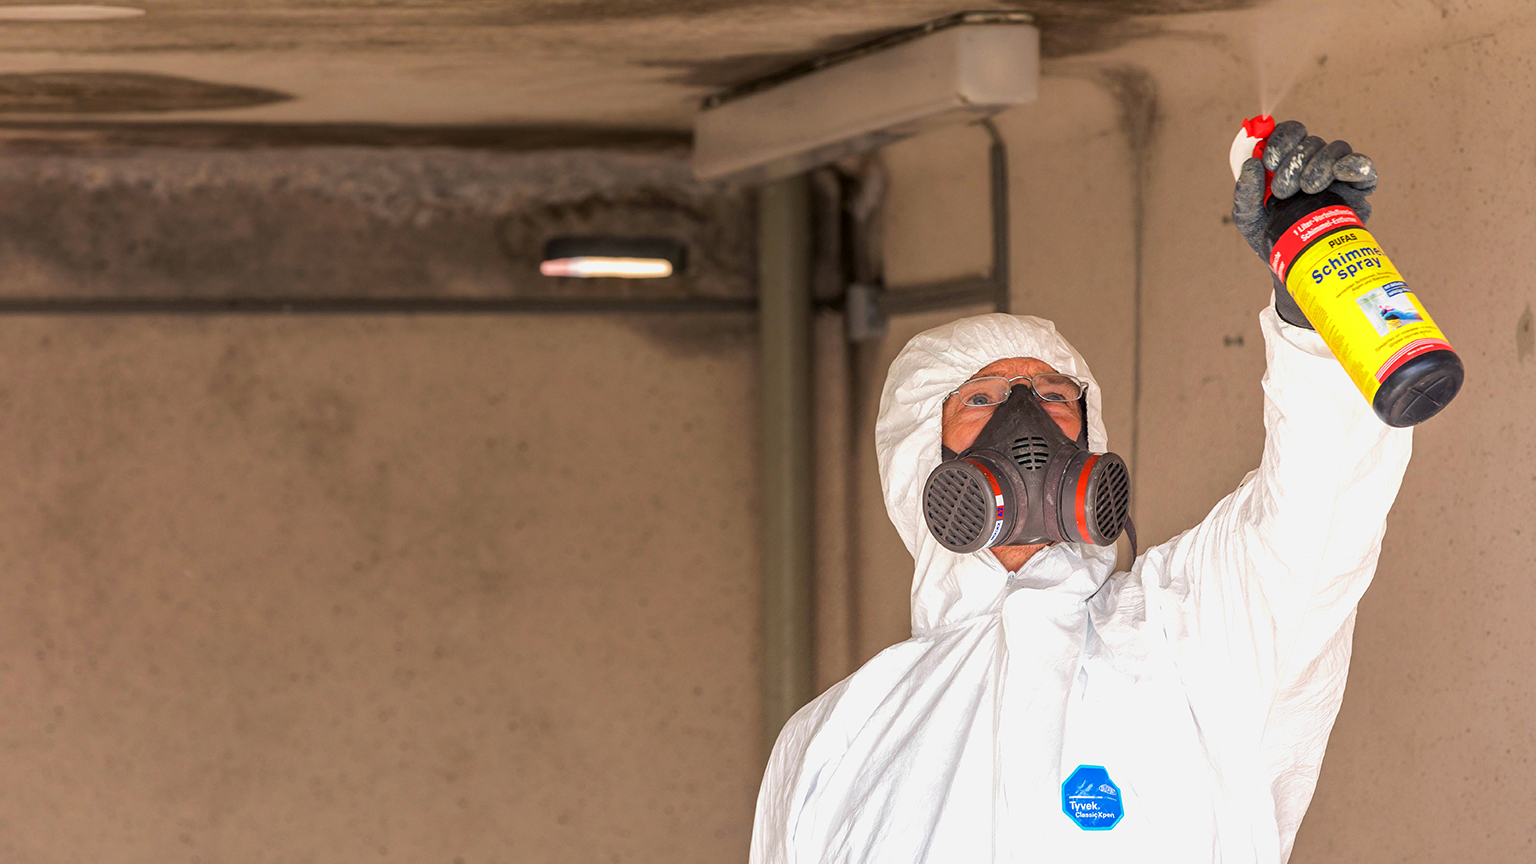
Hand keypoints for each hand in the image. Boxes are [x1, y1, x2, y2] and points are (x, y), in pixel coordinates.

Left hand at [1231, 120, 1378, 328]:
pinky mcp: (1357, 192)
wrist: (1296, 266)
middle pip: (1312, 142)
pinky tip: (1343, 172)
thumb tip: (1252, 163)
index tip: (1269, 160)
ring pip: (1336, 150)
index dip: (1282, 139)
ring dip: (1320, 164)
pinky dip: (1356, 165)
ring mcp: (1336, 177)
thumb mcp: (1248, 218)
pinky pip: (1364, 169)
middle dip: (1295, 161)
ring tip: (1307, 190)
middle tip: (1283, 191)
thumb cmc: (1272, 237)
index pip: (1291, 133)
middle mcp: (1312, 164)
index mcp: (1287, 163)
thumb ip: (1245, 192)